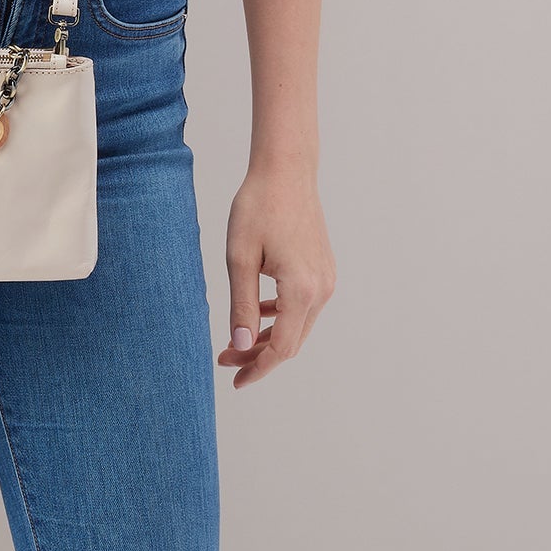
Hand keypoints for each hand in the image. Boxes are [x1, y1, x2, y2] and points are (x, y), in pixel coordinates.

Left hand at [218, 158, 334, 387]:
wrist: (285, 171)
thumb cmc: (257, 207)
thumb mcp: (239, 258)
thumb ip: (241, 306)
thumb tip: (241, 347)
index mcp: (302, 290)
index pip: (281, 348)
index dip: (257, 368)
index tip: (234, 379)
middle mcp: (321, 289)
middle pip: (291, 341)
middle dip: (258, 355)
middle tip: (224, 360)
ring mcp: (326, 279)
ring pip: (298, 325)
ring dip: (268, 337)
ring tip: (235, 341)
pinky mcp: (323, 269)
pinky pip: (303, 306)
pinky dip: (280, 316)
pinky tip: (256, 313)